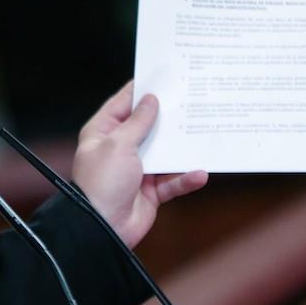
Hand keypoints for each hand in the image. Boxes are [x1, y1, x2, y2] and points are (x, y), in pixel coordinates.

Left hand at [70, 81, 207, 248]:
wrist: (102, 230)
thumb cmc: (101, 183)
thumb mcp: (119, 145)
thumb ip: (138, 123)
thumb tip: (151, 100)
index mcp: (103, 132)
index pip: (123, 103)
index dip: (141, 89)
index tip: (162, 75)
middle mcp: (119, 148)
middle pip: (148, 126)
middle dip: (169, 117)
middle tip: (192, 99)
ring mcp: (136, 169)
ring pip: (165, 152)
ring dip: (182, 147)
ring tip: (203, 132)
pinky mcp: (150, 190)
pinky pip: (172, 180)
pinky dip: (185, 177)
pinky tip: (200, 172)